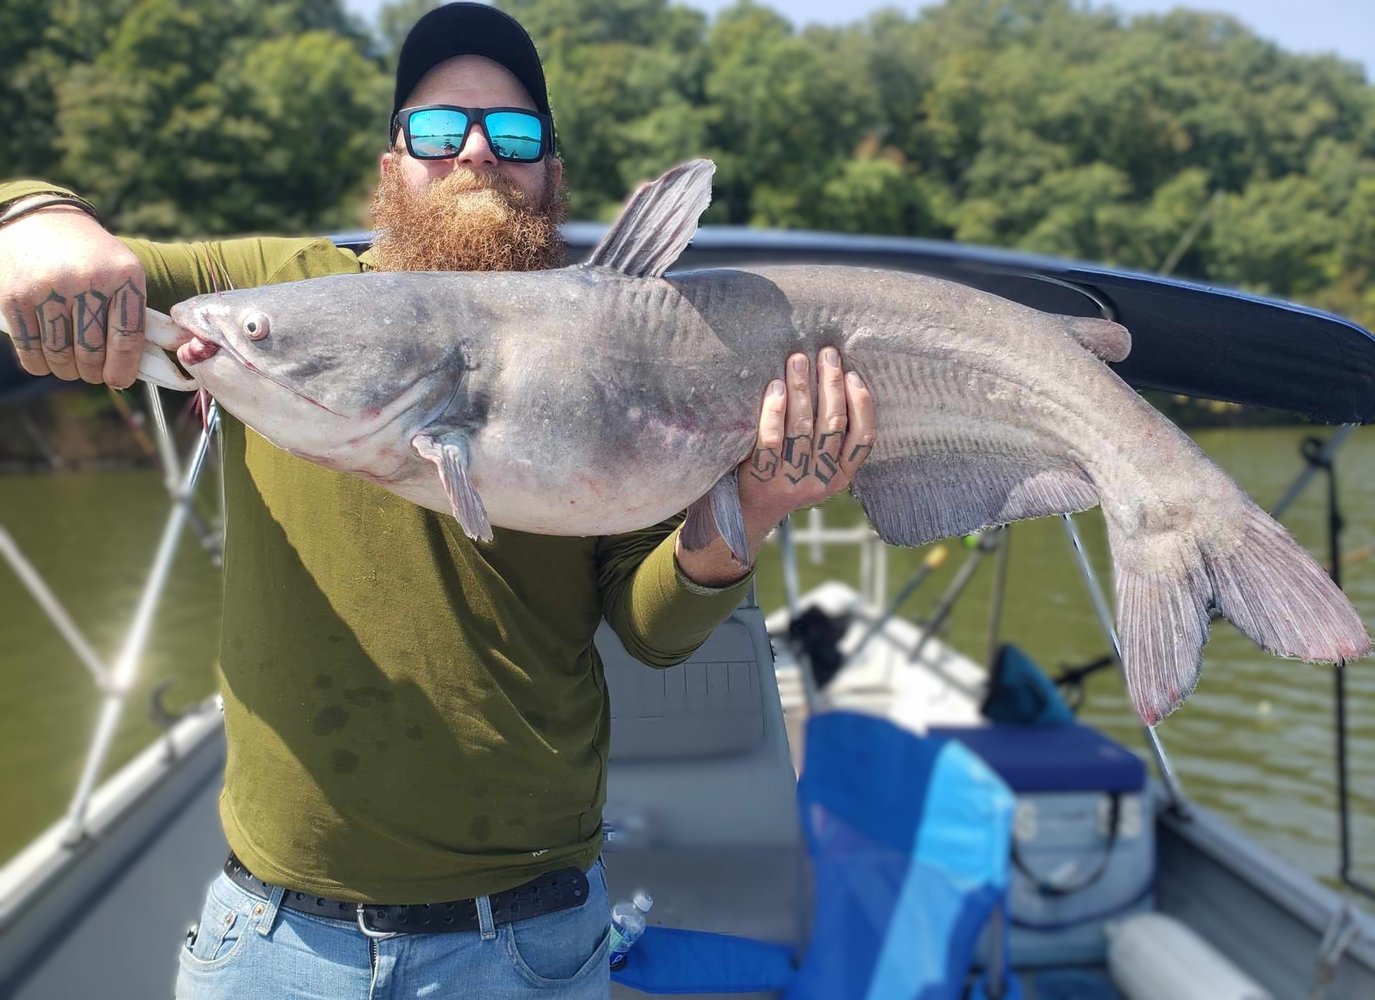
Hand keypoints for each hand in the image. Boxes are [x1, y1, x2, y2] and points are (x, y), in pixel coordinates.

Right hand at [0, 202, 147, 387]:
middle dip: (94, 372)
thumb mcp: (123, 271)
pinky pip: (30, 349)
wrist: (40, 220)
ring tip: (71, 367)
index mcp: (124, 275)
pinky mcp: (15, 296)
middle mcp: (87, 281)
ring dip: (67, 370)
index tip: (118, 381)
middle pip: (92, 351)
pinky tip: (46, 362)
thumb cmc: (91, 257)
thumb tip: (143, 367)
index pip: (128, 338)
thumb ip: (133, 314)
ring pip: (61, 355)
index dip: (123, 369)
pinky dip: (39, 364)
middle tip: (93, 373)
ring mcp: (48, 288)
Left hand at [737, 348, 875, 532]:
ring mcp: (792, 480)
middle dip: (830, 384)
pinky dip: (774, 411)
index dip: (861, 403)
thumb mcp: (819, 463)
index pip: (863, 437)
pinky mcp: (763, 478)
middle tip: (826, 353)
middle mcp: (821, 479)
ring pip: (802, 427)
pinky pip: (770, 440)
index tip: (852, 374)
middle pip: (832, 424)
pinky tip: (775, 387)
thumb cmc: (788, 473)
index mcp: (842, 475)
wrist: (749, 510)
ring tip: (798, 359)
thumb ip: (830, 435)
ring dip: (802, 388)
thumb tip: (839, 378)